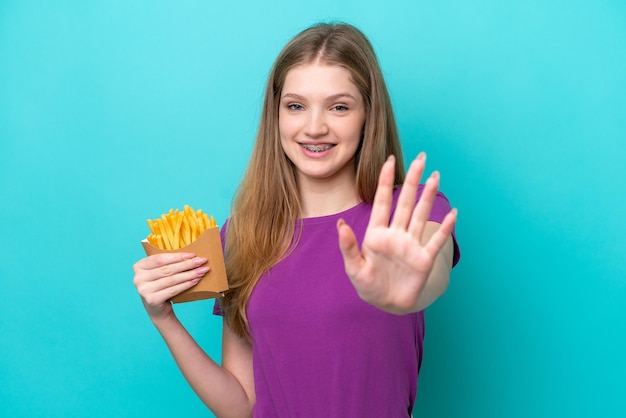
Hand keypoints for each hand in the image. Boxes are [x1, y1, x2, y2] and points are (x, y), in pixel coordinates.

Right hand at [132, 253, 209, 320]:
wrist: (157, 309)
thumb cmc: (160, 286)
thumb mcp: (159, 273)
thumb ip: (167, 263)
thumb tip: (190, 255)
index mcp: (138, 266)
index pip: (160, 258)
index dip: (177, 256)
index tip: (193, 255)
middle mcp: (138, 278)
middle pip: (167, 269)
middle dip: (187, 264)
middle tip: (202, 261)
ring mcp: (144, 290)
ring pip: (172, 279)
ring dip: (189, 274)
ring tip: (202, 271)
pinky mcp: (152, 300)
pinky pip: (173, 290)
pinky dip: (186, 284)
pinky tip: (195, 281)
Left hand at [337, 153, 456, 313]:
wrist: (387, 304)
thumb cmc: (368, 284)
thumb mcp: (354, 268)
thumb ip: (348, 246)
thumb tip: (341, 224)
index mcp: (377, 234)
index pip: (382, 202)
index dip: (386, 182)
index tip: (390, 161)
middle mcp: (396, 234)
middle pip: (405, 202)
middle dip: (413, 180)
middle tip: (421, 158)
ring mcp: (411, 245)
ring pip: (420, 215)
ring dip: (428, 197)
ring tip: (436, 176)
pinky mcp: (423, 260)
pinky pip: (436, 242)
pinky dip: (444, 229)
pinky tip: (452, 214)